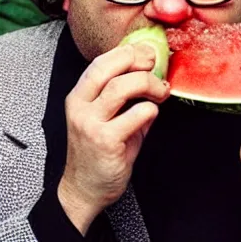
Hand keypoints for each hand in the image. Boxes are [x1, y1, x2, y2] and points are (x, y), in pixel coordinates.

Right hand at [58, 43, 170, 233]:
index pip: (100, 62)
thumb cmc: (99, 152)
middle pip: (108, 68)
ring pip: (121, 87)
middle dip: (137, 60)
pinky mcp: (104, 141)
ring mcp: (90, 123)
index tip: (147, 52)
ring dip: (148, 84)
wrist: (85, 189)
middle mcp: (80, 106)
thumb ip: (126, 99)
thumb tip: (153, 77)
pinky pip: (134, 115)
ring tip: (161, 91)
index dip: (127, 52)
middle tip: (155, 65)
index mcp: (79, 96)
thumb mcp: (107, 119)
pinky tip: (152, 112)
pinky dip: (149, 109)